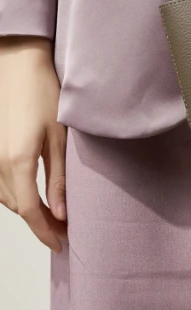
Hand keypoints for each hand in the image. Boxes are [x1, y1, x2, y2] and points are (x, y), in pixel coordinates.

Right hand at [0, 37, 66, 251]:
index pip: (29, 211)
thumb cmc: (43, 94)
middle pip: (16, 207)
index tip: (61, 244)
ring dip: (28, 210)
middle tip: (66, 232)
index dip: (45, 232)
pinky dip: (16, 195)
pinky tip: (35, 195)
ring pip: (5, 197)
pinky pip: (0, 183)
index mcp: (16, 162)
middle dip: (40, 223)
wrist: (19, 65)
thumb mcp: (60, 137)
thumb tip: (61, 212)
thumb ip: (59, 177)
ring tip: (55, 217)